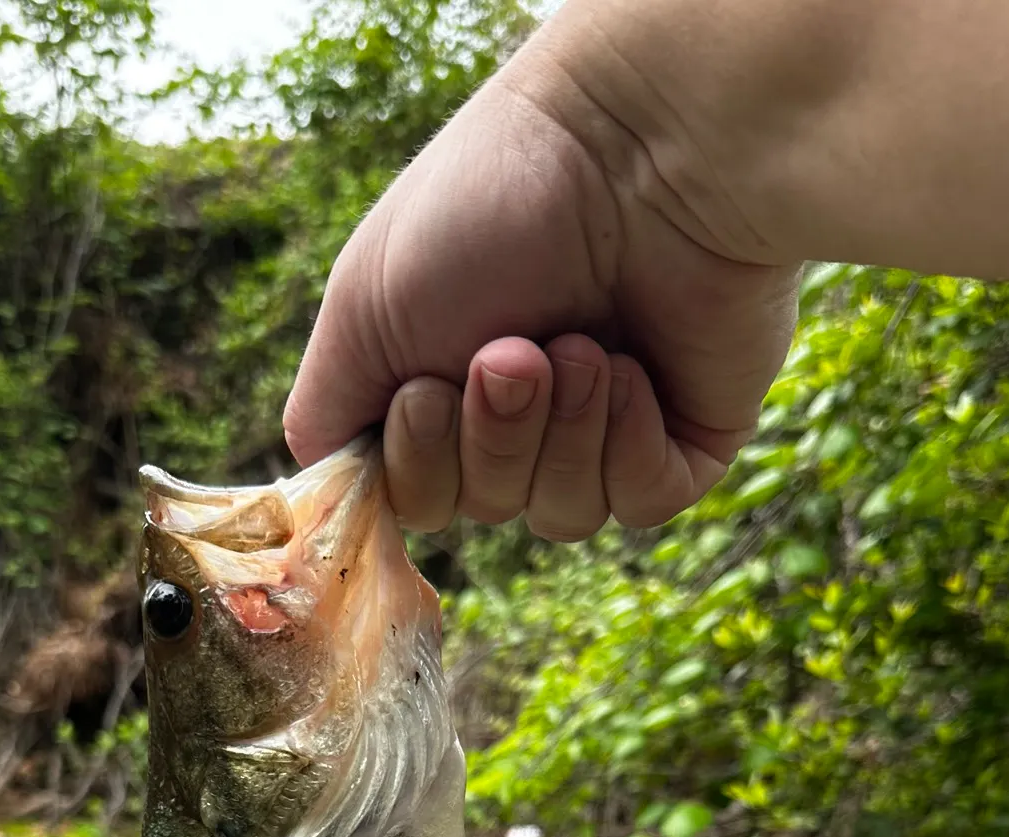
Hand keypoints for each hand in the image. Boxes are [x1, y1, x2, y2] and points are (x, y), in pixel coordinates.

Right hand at [282, 9, 800, 539]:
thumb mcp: (362, 308)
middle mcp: (520, 417)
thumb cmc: (490, 206)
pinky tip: (631, 367)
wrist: (638, 149)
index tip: (427, 388)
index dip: (417, 465)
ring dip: (559, 430)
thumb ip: (325, 414)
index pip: (411, 498)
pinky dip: (626, 441)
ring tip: (580, 341)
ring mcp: (603, 430)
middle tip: (514, 350)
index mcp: (442, 388)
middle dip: (493, 437)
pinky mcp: (683, 440)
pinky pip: (637, 503)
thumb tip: (327, 495)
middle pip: (481, 508)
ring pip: (558, 515)